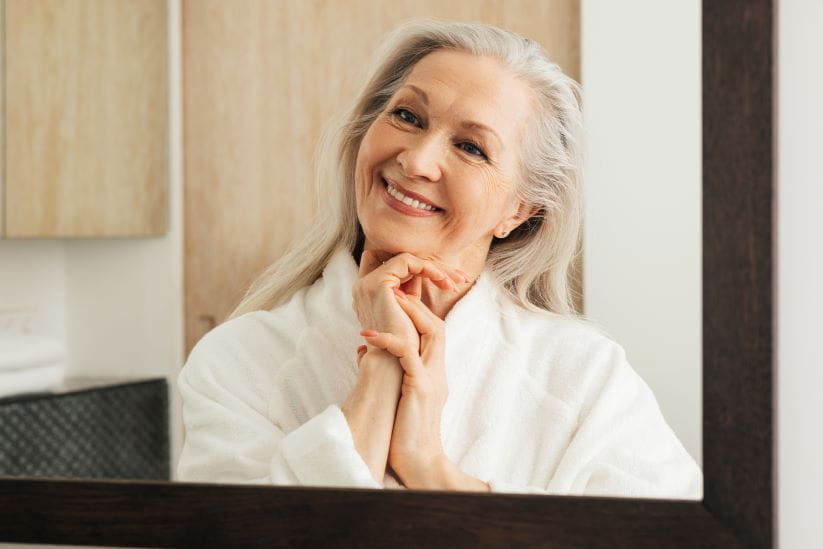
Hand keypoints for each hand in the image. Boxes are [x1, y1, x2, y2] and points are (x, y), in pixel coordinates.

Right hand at [352, 250, 463, 351]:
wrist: (390, 372)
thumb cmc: (400, 355)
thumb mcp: (407, 323)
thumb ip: (407, 304)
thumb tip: (413, 287)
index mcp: (368, 298)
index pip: (396, 272)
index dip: (421, 273)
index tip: (447, 283)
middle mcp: (364, 288)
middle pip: (403, 264)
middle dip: (434, 269)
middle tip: (460, 278)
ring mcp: (368, 285)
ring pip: (408, 261)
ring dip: (436, 268)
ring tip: (455, 282)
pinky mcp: (378, 284)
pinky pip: (407, 262)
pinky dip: (429, 268)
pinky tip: (445, 281)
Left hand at [360, 289, 448, 483]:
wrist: (419, 465)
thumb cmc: (404, 436)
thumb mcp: (396, 398)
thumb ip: (386, 374)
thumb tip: (364, 353)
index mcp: (431, 375)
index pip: (432, 334)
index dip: (416, 314)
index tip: (394, 303)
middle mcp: (436, 373)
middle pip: (437, 326)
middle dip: (416, 305)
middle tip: (393, 294)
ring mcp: (430, 379)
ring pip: (432, 332)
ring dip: (408, 314)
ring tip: (386, 303)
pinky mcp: (419, 388)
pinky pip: (408, 354)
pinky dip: (390, 340)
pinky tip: (368, 337)